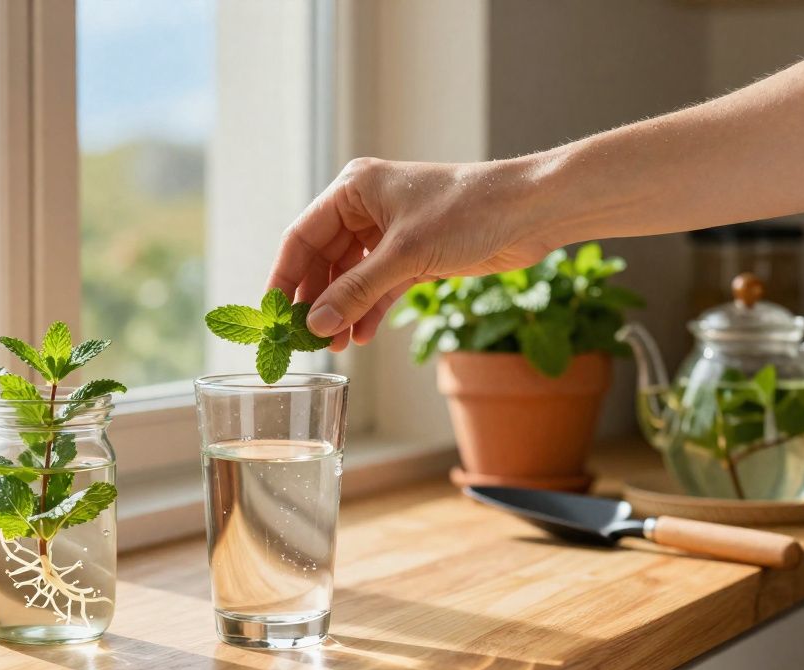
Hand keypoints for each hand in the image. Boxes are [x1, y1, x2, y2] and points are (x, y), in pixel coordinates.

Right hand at [267, 156, 557, 350]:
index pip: (302, 237)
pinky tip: (360, 336)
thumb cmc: (469, 211)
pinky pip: (378, 286)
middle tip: (305, 339)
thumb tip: (315, 325)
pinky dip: (368, 309)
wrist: (532, 211)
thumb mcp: (404, 255)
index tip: (271, 314)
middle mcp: (367, 207)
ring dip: (342, 310)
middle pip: (324, 260)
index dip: (285, 277)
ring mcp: (391, 232)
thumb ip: (356, 291)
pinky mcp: (415, 253)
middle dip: (316, 300)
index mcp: (354, 189)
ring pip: (351, 276)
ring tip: (334, 346)